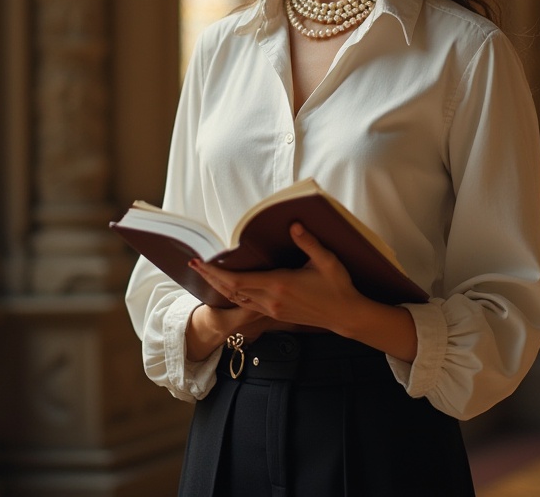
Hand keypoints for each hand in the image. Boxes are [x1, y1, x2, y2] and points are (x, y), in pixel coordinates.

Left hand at [190, 224, 418, 360]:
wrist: (346, 315)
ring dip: (220, 287)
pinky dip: (233, 295)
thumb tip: (293, 225)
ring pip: (237, 299)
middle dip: (210, 277)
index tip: (200, 262)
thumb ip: (309, 243)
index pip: (237, 280)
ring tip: (206, 274)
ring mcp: (272, 309)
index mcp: (279, 285)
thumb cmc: (338, 287)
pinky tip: (229, 288)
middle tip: (193, 265)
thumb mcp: (327, 261)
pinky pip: (247, 305)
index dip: (215, 272)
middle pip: (231, 290)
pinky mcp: (276, 314)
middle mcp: (271, 300)